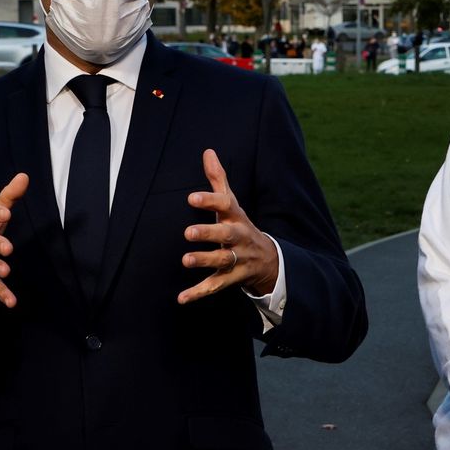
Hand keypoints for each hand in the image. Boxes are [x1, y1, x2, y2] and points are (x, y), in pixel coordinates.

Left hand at [177, 149, 278, 303]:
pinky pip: (215, 286)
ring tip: (185, 260)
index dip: (210, 201)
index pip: (226, 205)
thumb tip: (208, 152)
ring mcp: (237, 259)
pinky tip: (181, 298)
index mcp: (236, 217)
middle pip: (226, 234)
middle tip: (188, 232)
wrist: (268, 260)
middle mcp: (238, 238)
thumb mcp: (233, 204)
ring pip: (222, 261)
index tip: (191, 198)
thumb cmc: (241, 226)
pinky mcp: (232, 279)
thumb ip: (218, 179)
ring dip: (204, 260)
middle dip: (209, 234)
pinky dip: (198, 293)